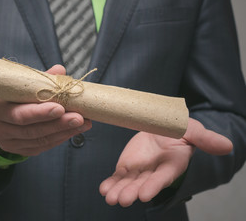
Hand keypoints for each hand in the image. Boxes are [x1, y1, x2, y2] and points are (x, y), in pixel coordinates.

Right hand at [0, 65, 91, 155]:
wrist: (3, 117)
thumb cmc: (14, 97)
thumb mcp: (22, 86)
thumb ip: (40, 80)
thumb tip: (60, 70)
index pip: (19, 114)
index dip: (40, 112)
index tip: (60, 107)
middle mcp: (0, 129)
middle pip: (32, 130)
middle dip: (58, 124)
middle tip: (78, 117)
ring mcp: (10, 143)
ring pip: (40, 140)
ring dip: (64, 131)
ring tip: (83, 123)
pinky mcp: (22, 151)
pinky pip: (44, 146)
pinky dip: (61, 138)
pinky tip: (74, 130)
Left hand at [99, 118, 232, 206]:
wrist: (161, 129)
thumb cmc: (178, 131)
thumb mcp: (192, 130)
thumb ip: (205, 139)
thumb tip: (227, 146)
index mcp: (171, 165)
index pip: (162, 178)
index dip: (154, 186)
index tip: (144, 195)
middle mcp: (154, 171)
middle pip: (143, 184)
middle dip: (132, 192)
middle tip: (122, 200)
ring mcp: (139, 170)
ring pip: (128, 183)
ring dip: (118, 191)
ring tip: (109, 197)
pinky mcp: (127, 166)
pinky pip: (118, 176)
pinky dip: (111, 183)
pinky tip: (103, 188)